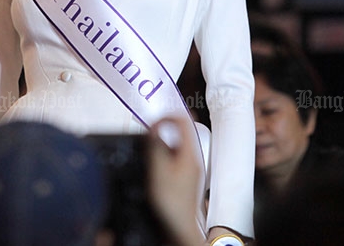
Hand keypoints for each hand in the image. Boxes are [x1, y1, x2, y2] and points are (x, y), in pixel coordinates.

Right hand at [147, 116, 205, 245]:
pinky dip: (165, 155)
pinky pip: (176, 157)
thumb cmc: (172, 204)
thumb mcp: (158, 171)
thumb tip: (154, 128)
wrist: (179, 226)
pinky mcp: (186, 177)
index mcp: (189, 154)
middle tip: (150, 132)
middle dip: (164, 128)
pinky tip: (155, 166)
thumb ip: (156, 147)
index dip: (166, 117)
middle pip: (181, 131)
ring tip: (150, 149)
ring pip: (178, 145)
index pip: (183, 121)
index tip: (153, 123)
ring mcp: (191, 168)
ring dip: (163, 143)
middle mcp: (193, 159)